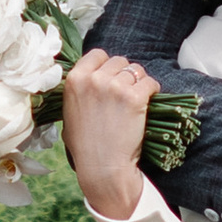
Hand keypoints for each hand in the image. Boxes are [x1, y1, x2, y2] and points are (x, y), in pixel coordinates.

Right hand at [62, 51, 154, 218]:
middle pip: (119, 61)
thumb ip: (79, 91)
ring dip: (139, 83)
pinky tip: (147, 104)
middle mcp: (94, 79)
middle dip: (125, 74)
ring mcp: (115, 87)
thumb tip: (89, 79)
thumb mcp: (70, 113)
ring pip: (136, 71)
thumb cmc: (85, 146)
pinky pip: (150, 83)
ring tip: (137, 101)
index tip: (112, 77)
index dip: (107, 65)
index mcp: (74, 80)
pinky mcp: (134, 97)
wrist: (102, 167)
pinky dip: (152, 91)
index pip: (97, 54)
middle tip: (126, 93)